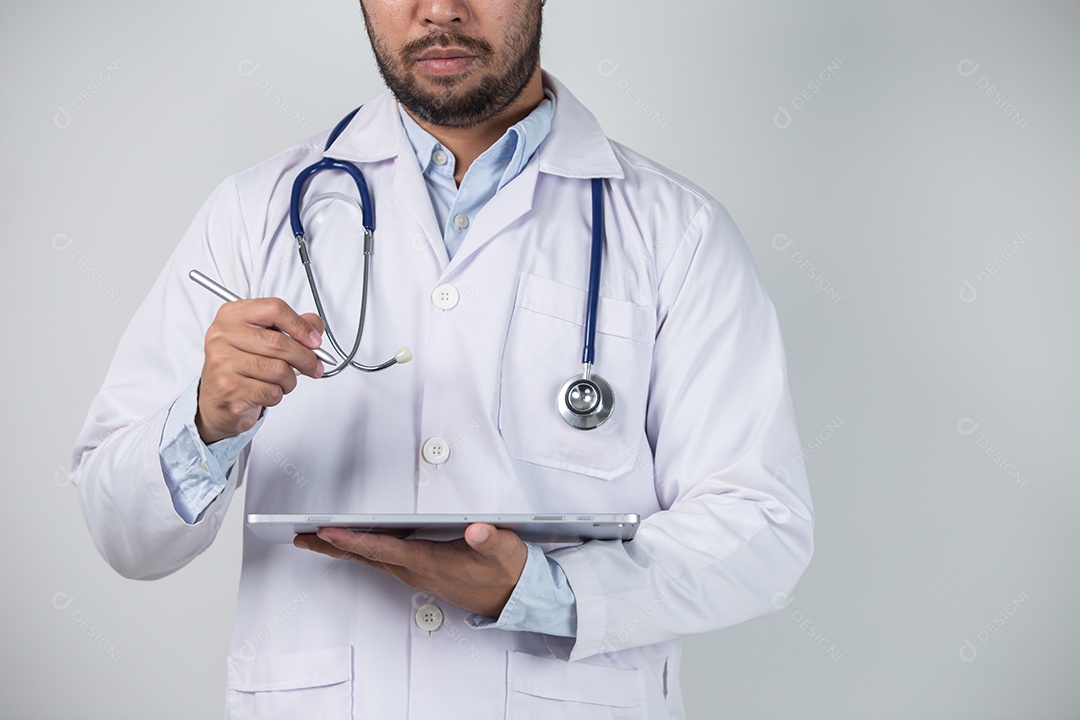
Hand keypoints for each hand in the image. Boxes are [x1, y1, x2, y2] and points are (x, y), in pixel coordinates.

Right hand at [196, 298, 324, 443]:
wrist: (217, 397)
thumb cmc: (242, 364)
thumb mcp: (263, 337)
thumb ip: (292, 326)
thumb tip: (316, 327)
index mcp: (232, 315)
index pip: (274, 309)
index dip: (301, 325)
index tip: (315, 340)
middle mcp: (222, 335)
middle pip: (279, 342)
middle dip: (306, 358)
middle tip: (315, 366)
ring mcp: (223, 362)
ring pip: (279, 370)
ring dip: (290, 380)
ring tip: (282, 381)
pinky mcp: (228, 388)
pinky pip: (271, 391)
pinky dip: (278, 394)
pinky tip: (267, 391)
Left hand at [294, 523, 528, 618]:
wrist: (515, 596)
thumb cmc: (506, 570)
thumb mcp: (504, 549)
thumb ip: (488, 539)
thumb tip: (476, 529)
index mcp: (430, 562)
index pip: (383, 549)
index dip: (354, 539)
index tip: (327, 530)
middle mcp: (417, 571)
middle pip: (366, 557)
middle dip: (332, 546)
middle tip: (301, 537)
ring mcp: (416, 574)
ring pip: (371, 560)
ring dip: (343, 548)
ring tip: (317, 537)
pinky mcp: (421, 573)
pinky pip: (382, 561)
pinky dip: (363, 550)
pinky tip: (356, 542)